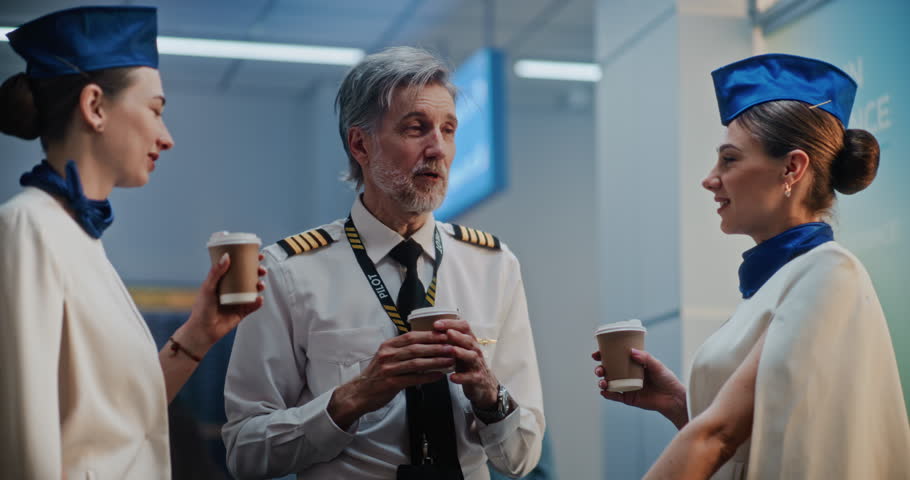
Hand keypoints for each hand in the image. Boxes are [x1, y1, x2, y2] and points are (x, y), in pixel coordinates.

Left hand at [176, 253, 265, 356]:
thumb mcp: (208, 287)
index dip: (247, 260)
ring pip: (253, 290)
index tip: (257, 255)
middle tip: (261, 270)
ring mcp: (238, 300)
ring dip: (260, 286)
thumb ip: (216, 272)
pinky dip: (258, 302)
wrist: (203, 330)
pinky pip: (253, 305)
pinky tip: (259, 299)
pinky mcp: (242, 311)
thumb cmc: (201, 309)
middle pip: (248, 277)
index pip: (237, 267)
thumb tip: (226, 256)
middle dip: (258, 272)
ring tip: (260, 285)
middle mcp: (232, 289)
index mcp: (223, 281)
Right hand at [329, 331, 455, 428]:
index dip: (429, 335)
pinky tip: (439, 376)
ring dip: (436, 361)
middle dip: (436, 347)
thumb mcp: (386, 357)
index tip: (444, 335)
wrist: (359, 393)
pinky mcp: (390, 383)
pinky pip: (413, 378)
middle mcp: (387, 355)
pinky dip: (428, 376)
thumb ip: (402, 350)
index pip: (412, 336)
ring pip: (416, 362)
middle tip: (452, 346)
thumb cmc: (376, 376)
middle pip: (416, 348)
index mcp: (388, 346)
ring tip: (450, 361)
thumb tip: (425, 345)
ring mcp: (388, 369)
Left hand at [433, 318, 498, 408]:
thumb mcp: (460, 349)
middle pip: (469, 340)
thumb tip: (431, 329)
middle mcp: (474, 350)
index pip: (464, 327)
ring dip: (462, 353)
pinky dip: (462, 377)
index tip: (436, 324)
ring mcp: (477, 365)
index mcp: (469, 341)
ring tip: (452, 350)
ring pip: (472, 356)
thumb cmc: (467, 364)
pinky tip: (452, 377)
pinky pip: (471, 377)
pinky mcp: (477, 379)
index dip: (451, 324)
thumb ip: (450, 340)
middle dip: (458, 336)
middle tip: (448, 332)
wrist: (483, 384)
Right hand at [593, 348, 687, 428]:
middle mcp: (627, 375)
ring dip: (602, 381)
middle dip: (600, 369)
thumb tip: (631, 351)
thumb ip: (645, 357)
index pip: (615, 357)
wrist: (673, 398)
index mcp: (632, 364)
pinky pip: (615, 396)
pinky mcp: (628, 398)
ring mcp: (627, 386)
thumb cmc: (667, 379)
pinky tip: (604, 392)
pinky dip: (608, 394)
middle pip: (608, 370)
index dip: (604, 355)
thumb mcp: (657, 365)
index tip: (597, 354)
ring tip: (602, 382)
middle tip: (599, 369)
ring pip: (609, 383)